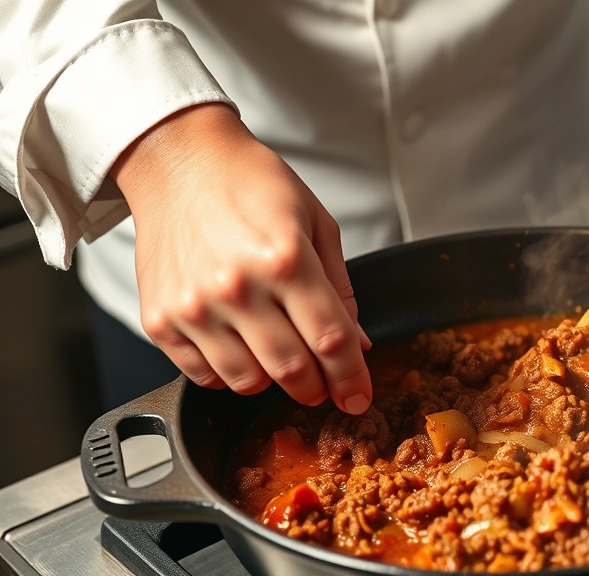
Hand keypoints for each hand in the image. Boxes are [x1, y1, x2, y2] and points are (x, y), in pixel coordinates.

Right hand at [110, 103, 373, 413]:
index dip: (352, 378)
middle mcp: (238, 287)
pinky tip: (241, 349)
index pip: (331, 340)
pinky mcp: (160, 319)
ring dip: (273, 383)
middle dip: (317, 388)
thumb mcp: (316, 222)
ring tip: (280, 358)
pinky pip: (203, 375)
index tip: (359, 398)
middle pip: (292, 369)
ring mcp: (194, 307)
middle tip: (324, 385)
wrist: (180, 163)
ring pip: (247, 382)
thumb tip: (356, 342)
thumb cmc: (251, 184)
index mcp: (285, 258)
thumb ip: (339, 288)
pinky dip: (229, 374)